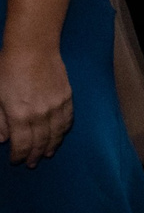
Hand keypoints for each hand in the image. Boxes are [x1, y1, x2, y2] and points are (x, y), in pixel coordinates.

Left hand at [0, 43, 71, 165]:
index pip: (22, 144)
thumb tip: (2, 139)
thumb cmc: (8, 69)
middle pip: (40, 142)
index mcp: (19, 115)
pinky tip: (59, 136)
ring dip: (51, 146)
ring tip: (47, 154)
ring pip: (56, 134)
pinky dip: (63, 131)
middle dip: (35, 155)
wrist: (33, 49)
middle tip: (32, 163)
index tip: (16, 161)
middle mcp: (40, 115)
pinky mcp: (66, 98)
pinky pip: (67, 120)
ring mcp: (56, 107)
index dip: (19, 155)